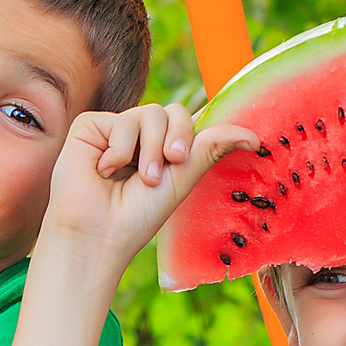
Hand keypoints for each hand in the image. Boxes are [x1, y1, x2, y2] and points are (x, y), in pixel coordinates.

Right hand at [42, 103, 257, 265]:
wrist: (97, 233)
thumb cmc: (137, 216)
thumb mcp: (182, 180)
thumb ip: (209, 148)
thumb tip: (253, 135)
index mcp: (166, 149)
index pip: (192, 123)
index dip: (211, 120)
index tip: (247, 135)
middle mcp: (143, 137)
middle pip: (175, 112)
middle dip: (178, 138)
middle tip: (173, 162)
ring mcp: (117, 129)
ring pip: (150, 112)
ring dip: (150, 149)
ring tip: (140, 179)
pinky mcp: (92, 126)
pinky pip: (120, 119)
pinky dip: (119, 148)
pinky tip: (105, 170)